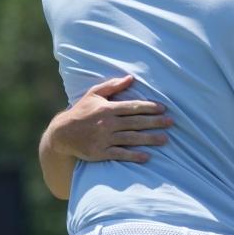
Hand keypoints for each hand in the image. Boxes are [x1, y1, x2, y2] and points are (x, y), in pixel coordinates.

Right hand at [48, 75, 172, 162]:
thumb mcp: (94, 94)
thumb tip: (131, 78)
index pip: (132, 107)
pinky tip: (146, 156)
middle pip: (136, 123)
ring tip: (164, 139)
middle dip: (155, 122)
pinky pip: (120, 154)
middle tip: (171, 123)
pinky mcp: (100, 153)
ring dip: (149, 139)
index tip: (163, 108)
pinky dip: (133, 155)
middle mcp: (107, 124)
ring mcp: (104, 139)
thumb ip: (112, 86)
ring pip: (131, 138)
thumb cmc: (81, 111)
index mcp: (107, 109)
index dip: (149, 107)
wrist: (62, 134)